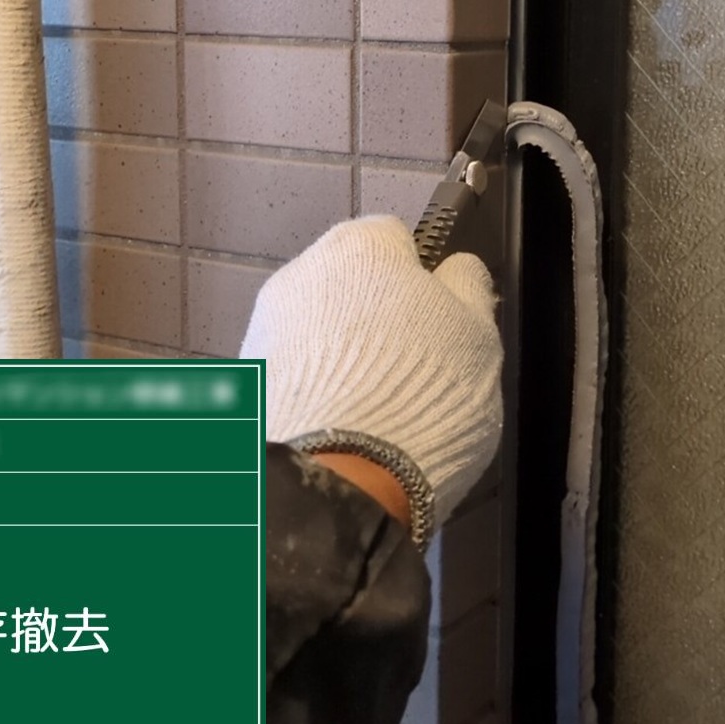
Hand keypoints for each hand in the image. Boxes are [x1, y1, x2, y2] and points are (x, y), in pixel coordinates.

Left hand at [242, 215, 503, 528]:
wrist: (337, 484)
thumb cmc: (416, 403)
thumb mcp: (480, 336)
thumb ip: (469, 289)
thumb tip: (460, 272)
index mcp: (361, 247)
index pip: (396, 239)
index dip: (424, 280)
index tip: (441, 319)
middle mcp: (301, 275)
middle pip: (351, 288)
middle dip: (378, 322)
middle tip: (415, 373)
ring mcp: (264, 329)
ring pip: (317, 335)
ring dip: (343, 363)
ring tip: (378, 416)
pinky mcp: (244, 384)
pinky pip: (292, 379)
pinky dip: (314, 399)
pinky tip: (342, 436)